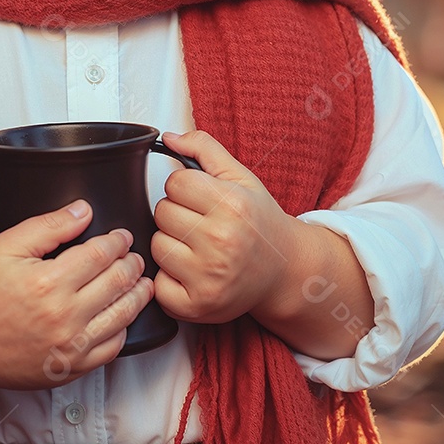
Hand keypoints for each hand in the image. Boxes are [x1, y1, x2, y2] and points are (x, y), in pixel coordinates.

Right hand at [0, 199, 153, 390]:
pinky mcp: (69, 369)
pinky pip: (110, 349)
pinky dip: (122, 330)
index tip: (122, 236)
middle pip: (116, 284)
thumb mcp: (6, 245)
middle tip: (135, 256)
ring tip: (142, 284)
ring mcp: (69, 347)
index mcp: (48, 282)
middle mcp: (64, 316)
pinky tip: (121, 317)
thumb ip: (48, 225)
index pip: (99, 255)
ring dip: (137, 297)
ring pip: (120, 317)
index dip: (117, 242)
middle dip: (131, 265)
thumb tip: (82, 211)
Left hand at [151, 130, 295, 324]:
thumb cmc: (259, 222)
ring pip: (156, 245)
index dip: (184, 188)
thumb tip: (167, 137)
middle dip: (176, 215)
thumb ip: (203, 147)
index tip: (201, 199)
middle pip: (162, 212)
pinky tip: (191, 274)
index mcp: (232, 205)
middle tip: (201, 225)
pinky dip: (168, 280)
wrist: (286, 272)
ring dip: (170, 245)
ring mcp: (209, 276)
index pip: (174, 182)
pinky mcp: (198, 306)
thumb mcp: (240, 177)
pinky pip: (158, 284)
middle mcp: (222, 241)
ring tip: (197, 249)